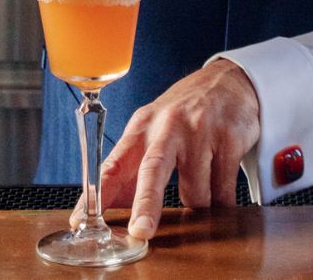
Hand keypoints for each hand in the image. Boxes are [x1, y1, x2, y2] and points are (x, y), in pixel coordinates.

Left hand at [102, 58, 260, 238]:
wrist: (230, 80)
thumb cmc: (185, 113)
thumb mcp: (153, 130)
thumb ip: (134, 165)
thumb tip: (112, 207)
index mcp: (141, 128)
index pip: (112, 165)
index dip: (97, 195)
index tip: (82, 220)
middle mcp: (169, 127)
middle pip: (153, 170)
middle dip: (145, 204)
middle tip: (141, 231)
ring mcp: (201, 131)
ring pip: (196, 192)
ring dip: (198, 205)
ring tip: (203, 192)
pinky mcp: (230, 139)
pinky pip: (224, 189)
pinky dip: (222, 202)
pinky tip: (222, 193)